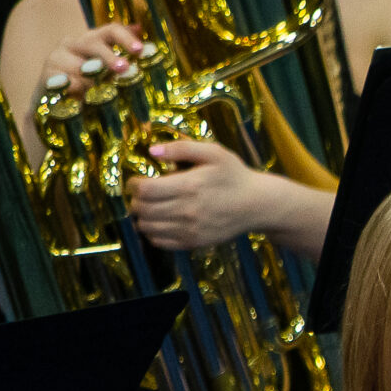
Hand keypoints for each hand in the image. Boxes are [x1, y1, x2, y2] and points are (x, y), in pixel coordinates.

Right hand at [34, 21, 148, 103]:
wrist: (55, 101)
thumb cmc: (87, 82)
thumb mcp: (107, 68)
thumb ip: (122, 51)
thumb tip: (139, 28)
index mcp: (92, 39)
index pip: (111, 30)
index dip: (126, 38)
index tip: (140, 50)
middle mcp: (73, 43)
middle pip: (92, 43)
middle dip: (110, 57)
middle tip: (124, 69)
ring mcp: (56, 57)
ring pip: (79, 67)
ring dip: (93, 83)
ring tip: (94, 93)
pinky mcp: (46, 74)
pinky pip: (66, 82)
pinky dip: (76, 91)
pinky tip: (78, 96)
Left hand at [127, 139, 279, 250]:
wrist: (258, 204)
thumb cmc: (234, 175)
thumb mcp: (214, 153)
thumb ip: (182, 148)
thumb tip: (153, 150)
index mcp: (189, 186)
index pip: (144, 190)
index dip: (133, 185)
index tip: (136, 181)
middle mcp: (188, 210)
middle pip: (142, 210)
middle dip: (135, 200)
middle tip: (142, 194)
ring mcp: (190, 229)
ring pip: (147, 227)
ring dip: (142, 217)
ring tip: (150, 208)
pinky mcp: (194, 242)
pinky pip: (159, 242)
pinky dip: (153, 233)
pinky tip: (161, 222)